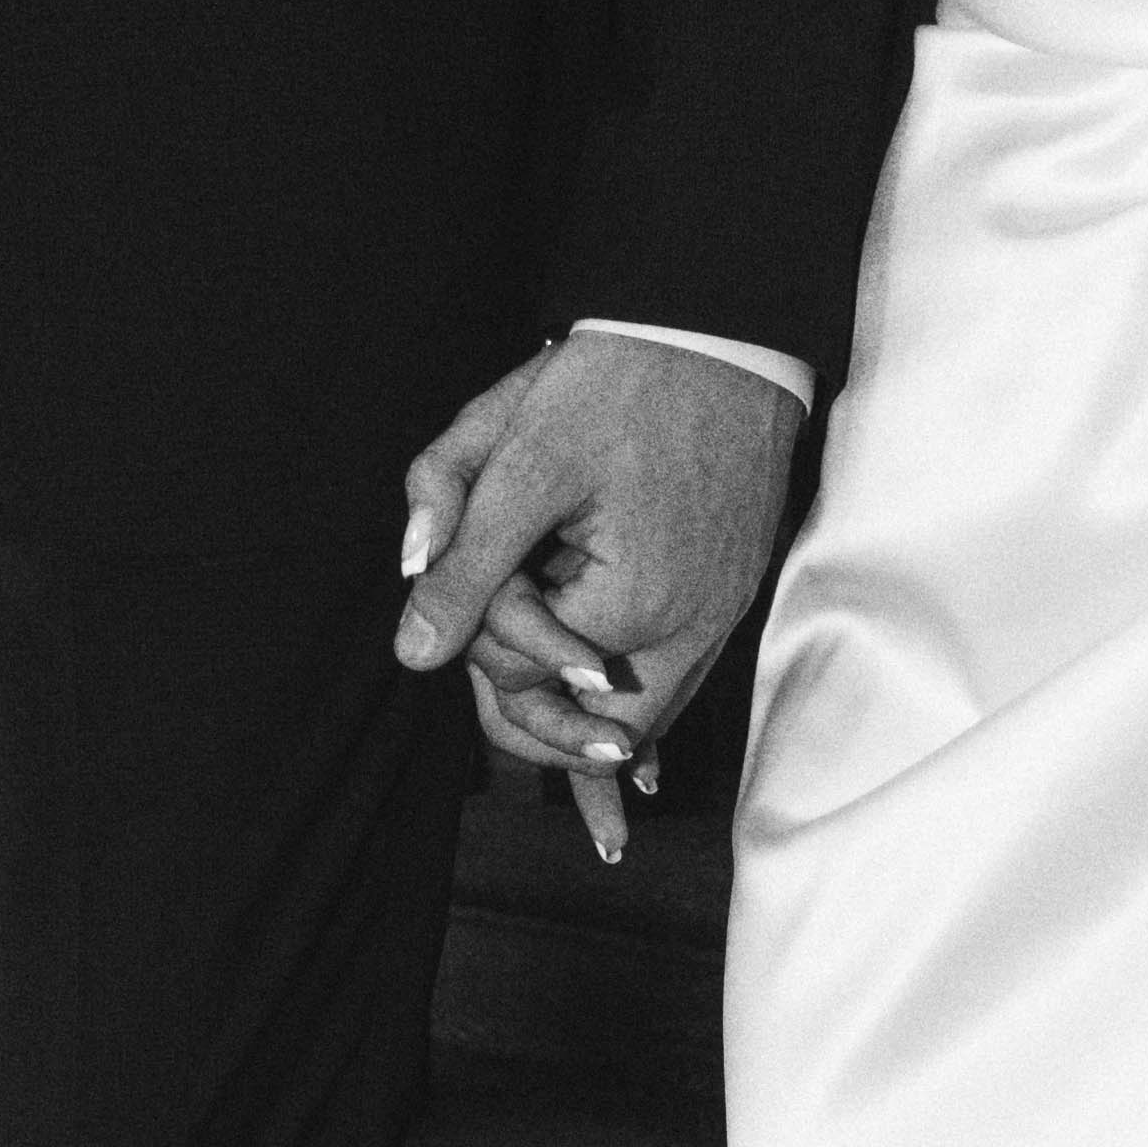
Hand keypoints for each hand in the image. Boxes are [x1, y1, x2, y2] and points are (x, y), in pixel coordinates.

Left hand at [395, 335, 801, 865]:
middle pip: (603, 722)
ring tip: (612, 822)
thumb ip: (461, 560)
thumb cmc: (616, 380)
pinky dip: (654, 704)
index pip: (528, 676)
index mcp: (628, 603)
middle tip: (568, 792)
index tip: (477, 597)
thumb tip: (411, 655)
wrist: (717, 324)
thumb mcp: (519, 465)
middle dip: (559, 726)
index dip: (486, 649)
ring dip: (614, 738)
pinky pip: (686, 671)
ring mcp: (722, 610)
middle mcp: (689, 625)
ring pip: (655, 707)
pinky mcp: (736, 587)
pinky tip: (645, 753)